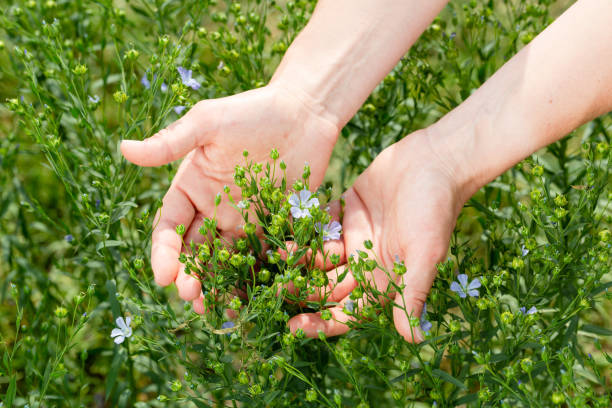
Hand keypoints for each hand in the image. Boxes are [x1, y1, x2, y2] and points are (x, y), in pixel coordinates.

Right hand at [121, 84, 338, 308]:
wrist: (304, 111)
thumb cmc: (252, 111)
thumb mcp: (207, 123)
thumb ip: (170, 143)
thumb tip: (123, 148)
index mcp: (191, 188)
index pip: (170, 227)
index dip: (164, 252)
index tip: (162, 275)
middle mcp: (214, 209)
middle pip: (195, 251)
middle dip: (190, 276)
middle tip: (192, 298)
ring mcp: (244, 219)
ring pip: (226, 260)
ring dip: (220, 285)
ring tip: (217, 309)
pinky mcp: (274, 224)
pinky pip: (262, 255)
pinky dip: (257, 275)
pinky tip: (255, 295)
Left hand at [288, 129, 465, 341]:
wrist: (435, 159)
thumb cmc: (435, 208)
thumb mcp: (425, 252)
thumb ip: (413, 292)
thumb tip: (414, 340)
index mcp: (384, 278)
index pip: (350, 311)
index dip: (323, 323)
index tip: (293, 328)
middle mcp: (367, 261)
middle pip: (328, 285)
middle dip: (303, 290)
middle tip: (275, 289)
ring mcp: (355, 235)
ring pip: (320, 255)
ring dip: (300, 257)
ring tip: (278, 253)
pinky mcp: (347, 208)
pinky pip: (320, 223)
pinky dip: (304, 226)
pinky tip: (284, 225)